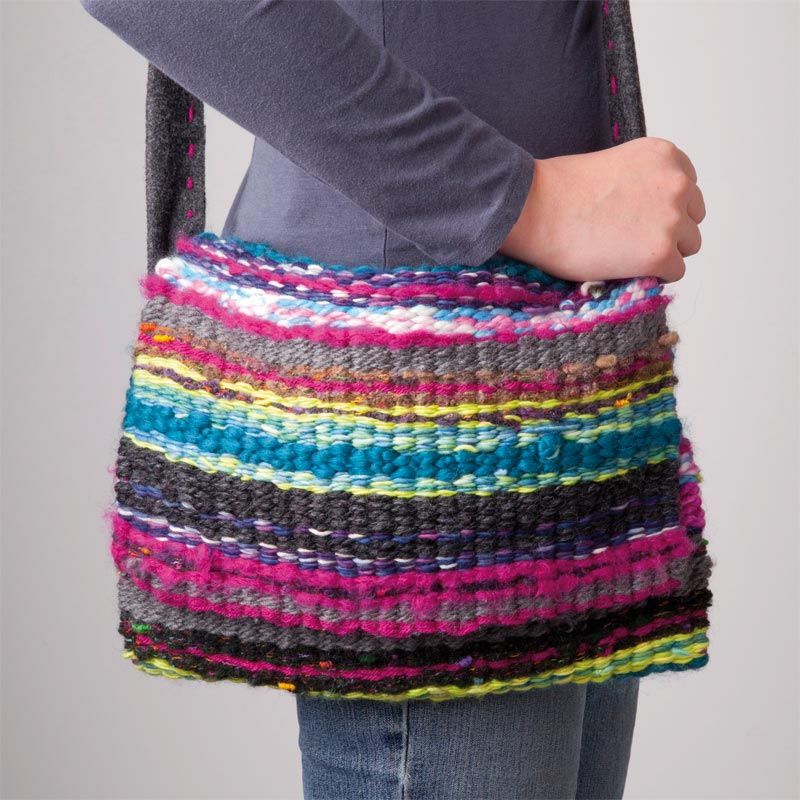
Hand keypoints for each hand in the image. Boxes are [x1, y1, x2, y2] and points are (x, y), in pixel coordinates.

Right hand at [500, 137, 705, 282]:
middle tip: (629, 240)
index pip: (687, 189)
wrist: (535, 209)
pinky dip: (653, 275)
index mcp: (666, 156)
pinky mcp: (660, 254)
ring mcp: (671, 220)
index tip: (638, 218)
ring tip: (624, 254)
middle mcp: (677, 184)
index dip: (662, 208)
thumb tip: (649, 212)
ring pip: (687, 246)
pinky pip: (674, 272)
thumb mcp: (614, 166)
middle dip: (666, 231)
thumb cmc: (558, 190)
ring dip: (662, 253)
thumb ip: (642, 181)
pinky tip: (623, 267)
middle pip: (692, 219)